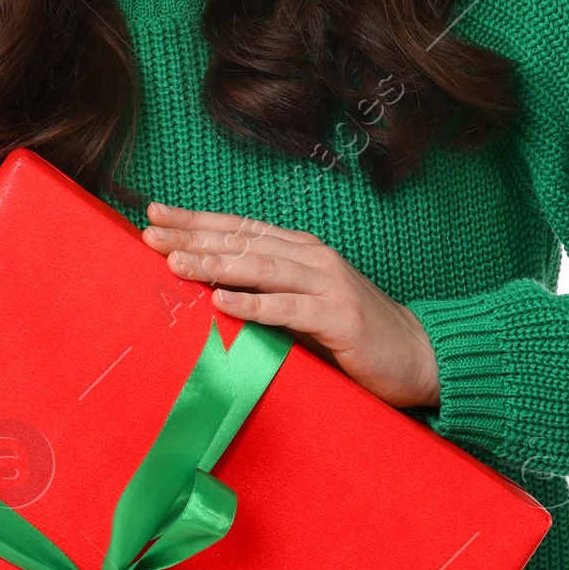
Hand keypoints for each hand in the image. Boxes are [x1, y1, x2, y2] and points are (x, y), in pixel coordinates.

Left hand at [142, 203, 440, 410]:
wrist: (419, 354)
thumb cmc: (354, 333)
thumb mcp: (305, 303)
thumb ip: (267, 292)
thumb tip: (208, 291)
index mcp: (301, 249)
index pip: (240, 228)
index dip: (197, 220)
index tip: (155, 215)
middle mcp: (313, 258)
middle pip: (243, 242)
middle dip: (194, 237)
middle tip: (150, 235)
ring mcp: (329, 285)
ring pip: (262, 268)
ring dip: (216, 265)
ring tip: (176, 263)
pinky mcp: (340, 318)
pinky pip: (289, 309)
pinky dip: (254, 305)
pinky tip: (222, 301)